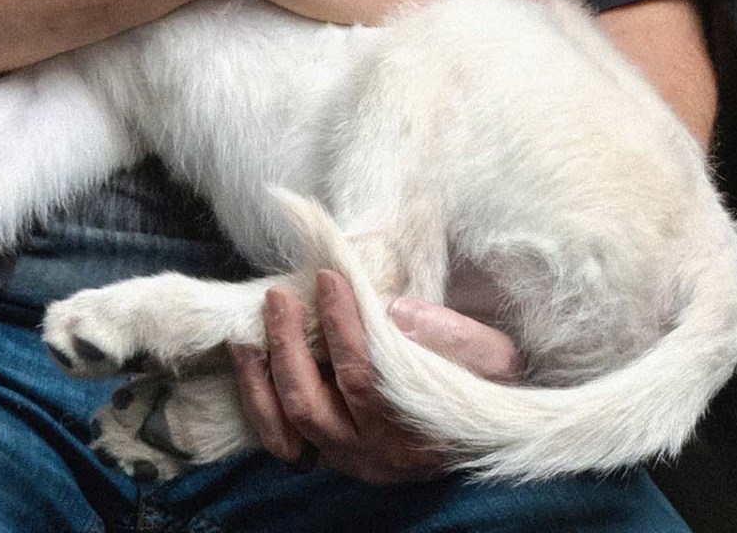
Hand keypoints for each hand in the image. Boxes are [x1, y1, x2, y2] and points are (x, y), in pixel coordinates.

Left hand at [228, 270, 516, 481]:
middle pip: (310, 405)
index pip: (362, 374)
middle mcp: (374, 452)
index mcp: (413, 426)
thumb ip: (449, 333)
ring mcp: (348, 460)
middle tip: (278, 297)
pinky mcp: (330, 458)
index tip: (328, 276)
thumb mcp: (489, 355)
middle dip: (286, 347)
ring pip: (286, 431)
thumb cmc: (484, 383)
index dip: (340, 323)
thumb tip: (394, 310)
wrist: (487, 430)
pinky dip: (260, 403)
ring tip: (247, 333)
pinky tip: (253, 362)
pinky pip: (282, 441)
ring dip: (258, 380)